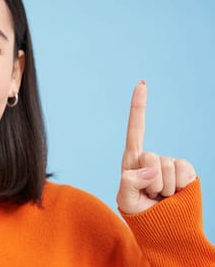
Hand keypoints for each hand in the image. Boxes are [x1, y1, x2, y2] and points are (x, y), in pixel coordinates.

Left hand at [116, 80, 196, 213]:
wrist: (163, 229)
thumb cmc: (140, 213)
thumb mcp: (126, 199)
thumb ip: (130, 182)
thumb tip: (151, 169)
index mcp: (133, 160)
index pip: (136, 130)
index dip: (139, 107)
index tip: (142, 83)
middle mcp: (152, 158)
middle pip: (149, 157)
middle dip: (148, 181)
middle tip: (149, 195)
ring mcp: (170, 164)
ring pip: (167, 167)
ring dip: (163, 187)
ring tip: (160, 197)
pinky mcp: (187, 172)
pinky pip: (184, 171)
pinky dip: (179, 186)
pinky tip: (175, 194)